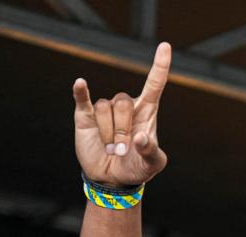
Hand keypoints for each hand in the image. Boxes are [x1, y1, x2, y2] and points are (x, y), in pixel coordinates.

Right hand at [73, 42, 171, 186]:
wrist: (112, 180)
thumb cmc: (136, 167)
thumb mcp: (152, 164)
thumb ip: (151, 151)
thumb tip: (140, 138)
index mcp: (146, 111)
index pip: (154, 83)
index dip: (160, 65)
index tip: (165, 46)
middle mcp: (126, 106)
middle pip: (123, 101)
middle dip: (122, 130)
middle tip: (122, 150)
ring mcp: (105, 110)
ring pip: (105, 108)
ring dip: (107, 133)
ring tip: (110, 150)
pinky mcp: (86, 116)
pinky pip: (82, 99)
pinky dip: (80, 91)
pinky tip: (80, 84)